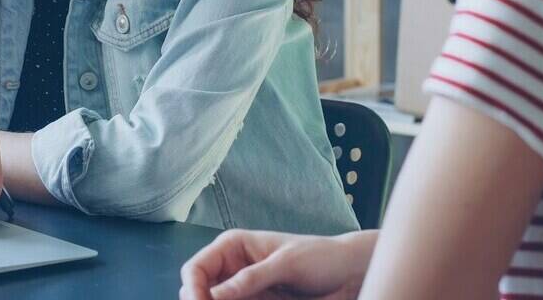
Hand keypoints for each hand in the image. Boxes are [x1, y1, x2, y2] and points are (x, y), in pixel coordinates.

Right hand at [180, 229, 375, 299]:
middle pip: (199, 292)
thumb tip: (216, 294)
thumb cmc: (321, 257)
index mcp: (233, 247)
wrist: (349, 273)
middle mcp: (232, 269)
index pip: (196, 269)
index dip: (193, 290)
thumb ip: (252, 278)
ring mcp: (243, 291)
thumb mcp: (286, 264)